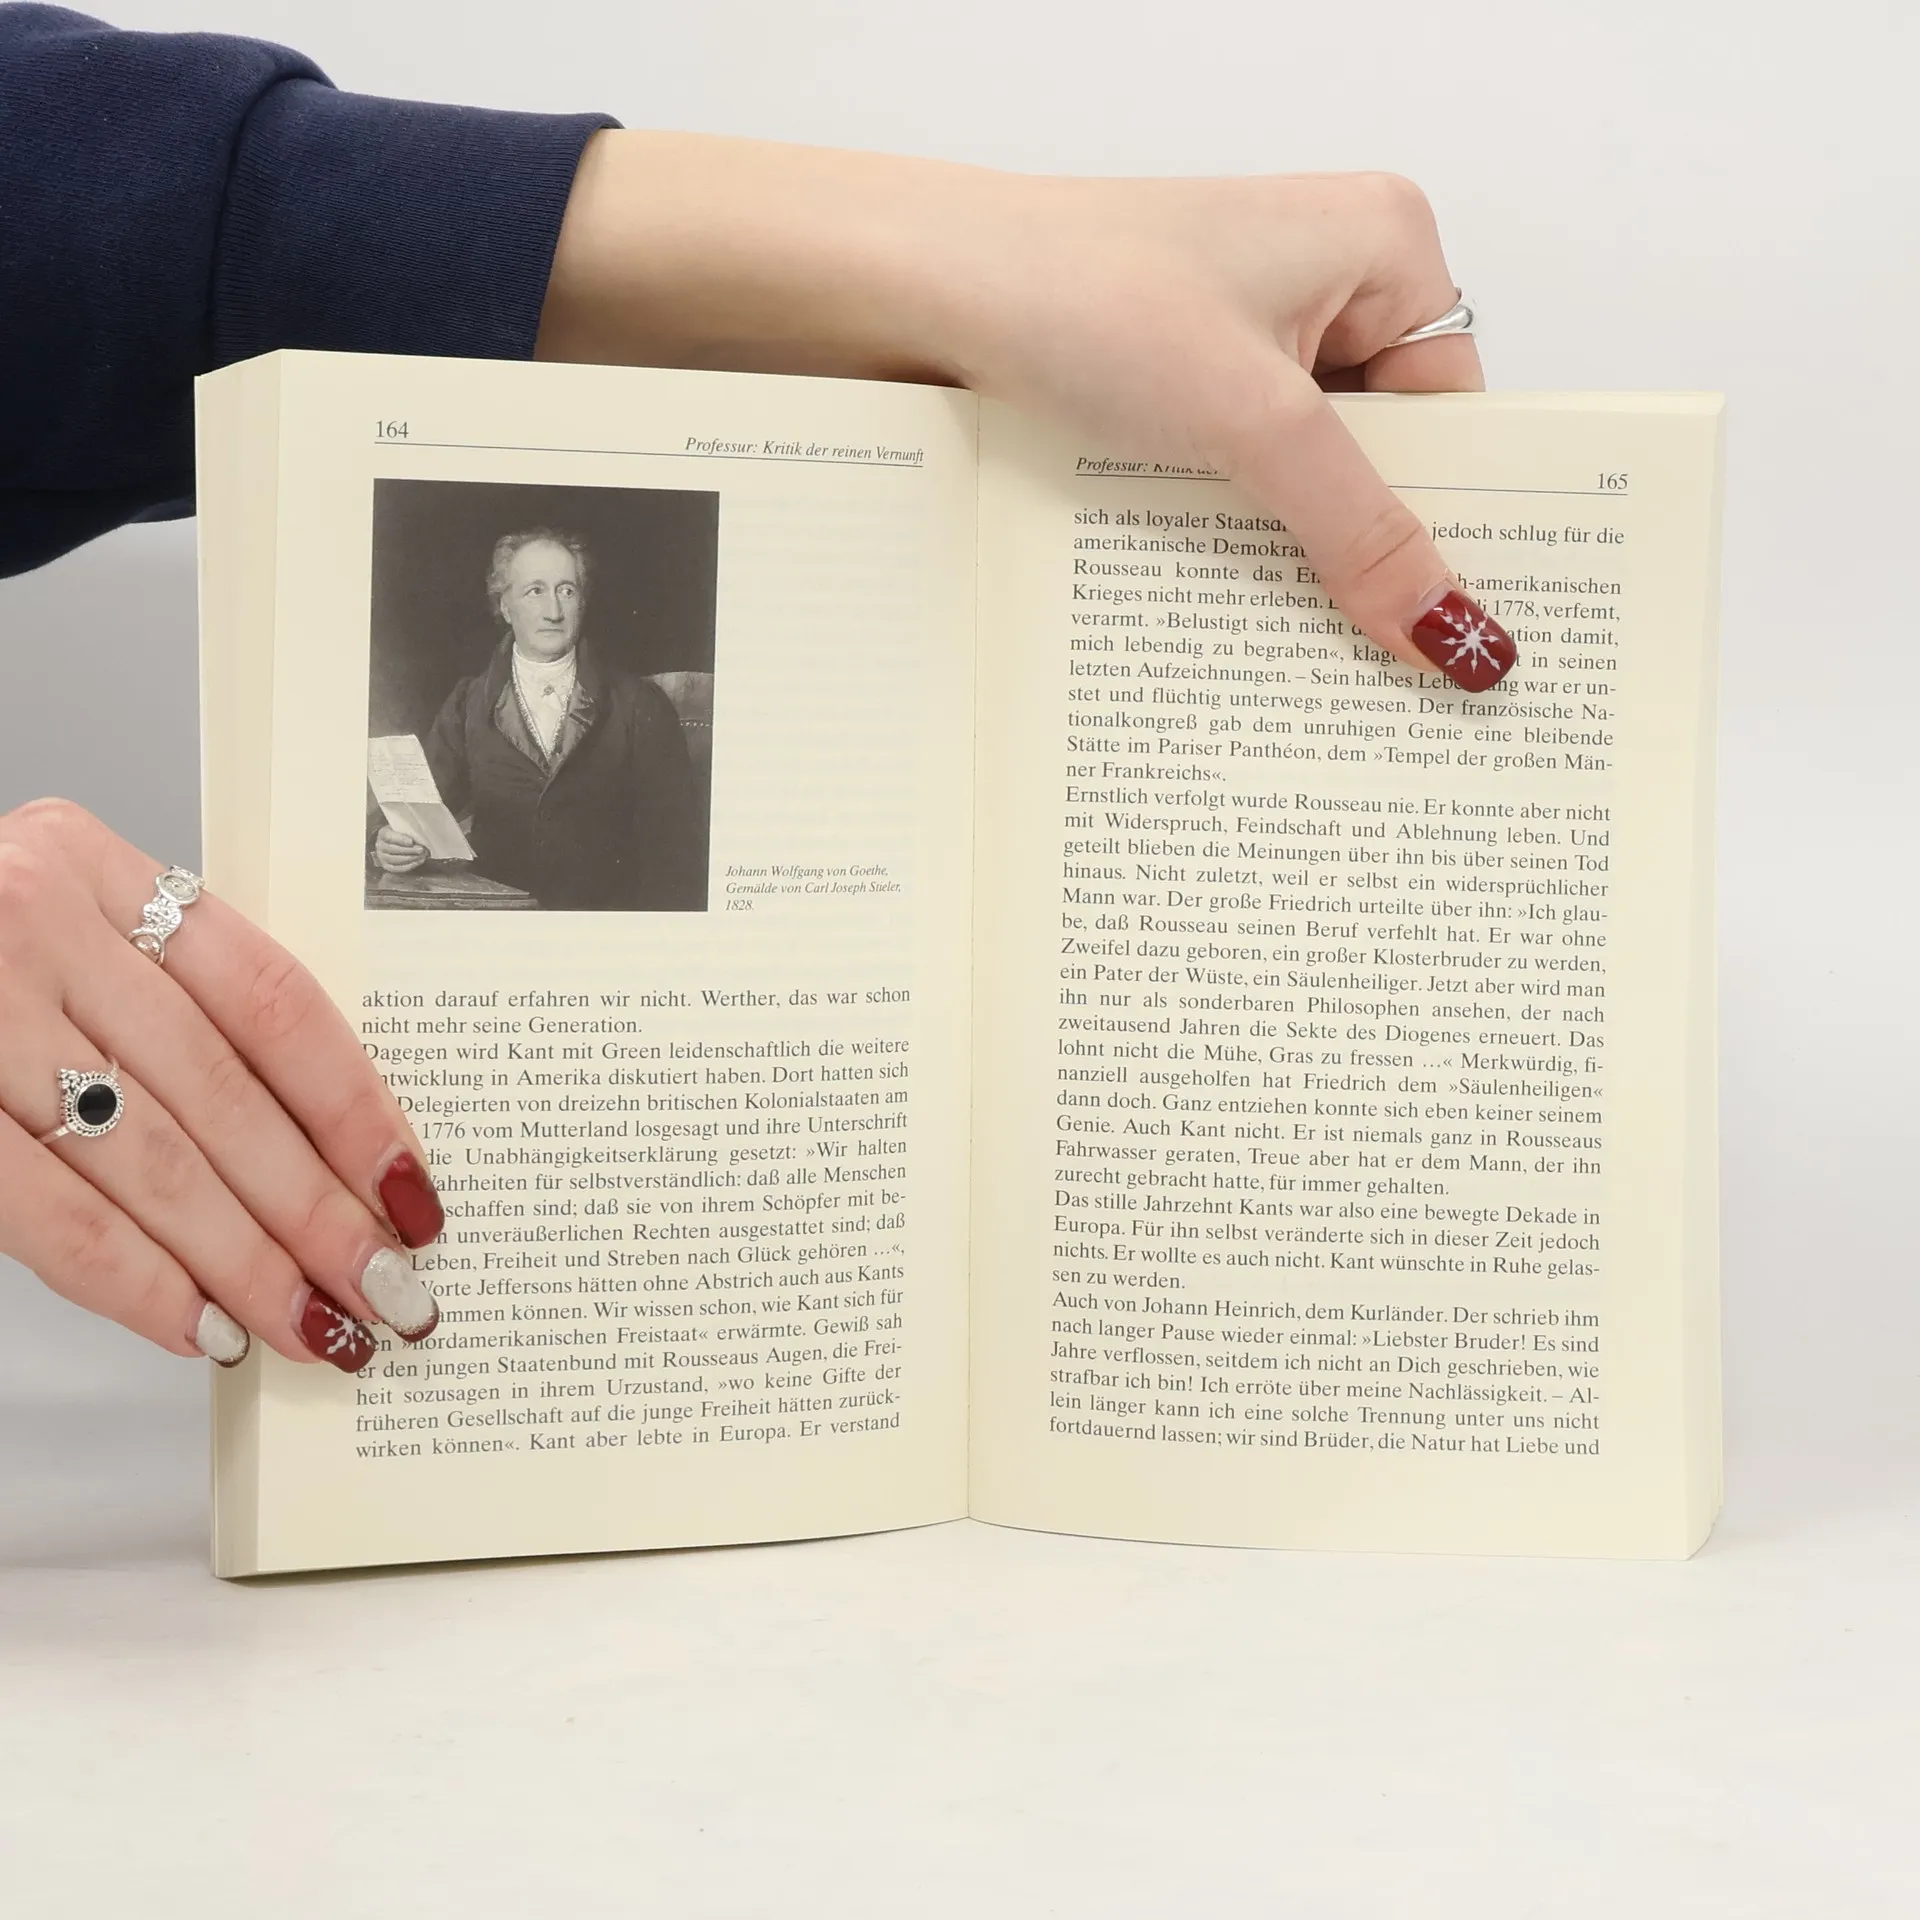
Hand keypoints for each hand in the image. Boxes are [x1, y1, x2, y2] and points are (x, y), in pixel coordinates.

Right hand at [0, 800, 445, 1370]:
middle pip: (225, 1093)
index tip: (414, 1188)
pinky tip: (203, 1325)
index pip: (272, 998)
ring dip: (247, 1263)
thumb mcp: (59, 931)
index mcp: (93, 868)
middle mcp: (30, 922)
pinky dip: (136, 1282)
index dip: (355, 1105)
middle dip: (319, 1211)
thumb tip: (313, 1146)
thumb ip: (163, 1001)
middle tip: (391, 1289)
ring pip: (149, 1162)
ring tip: (319, 1325)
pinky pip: (47, 1214)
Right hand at [374, 825, 429, 873]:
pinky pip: (398, 868)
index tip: (411, 841)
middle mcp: (380, 846)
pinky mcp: (387, 867)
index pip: (390, 837)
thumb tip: (420, 839)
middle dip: (410, 850)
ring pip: (396, 860)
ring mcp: (382, 858)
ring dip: (412, 859)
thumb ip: (408, 832)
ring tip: (423, 856)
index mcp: (383, 834)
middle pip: (394, 850)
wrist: (392, 842)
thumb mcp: (401, 828)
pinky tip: (419, 862)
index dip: (401, 840)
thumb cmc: (400, 834)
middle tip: (421, 850)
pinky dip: (410, 866)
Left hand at [538, 137, 1508, 687]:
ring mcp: (1247, 331)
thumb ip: (1362, 532)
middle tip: (1383, 663)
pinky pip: (1240, 474)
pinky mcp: (1180, 377)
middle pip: (1387, 452)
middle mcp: (1327, 280)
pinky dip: (1231, 533)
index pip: (1460, 415)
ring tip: (1293, 634)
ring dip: (1290, 548)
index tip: (1463, 634)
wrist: (919, 286)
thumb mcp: (1250, 424)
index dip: (1456, 522)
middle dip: (1367, 547)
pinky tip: (1219, 590)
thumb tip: (1461, 632)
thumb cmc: (1077, 291)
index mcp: (1385, 245)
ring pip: (1307, 474)